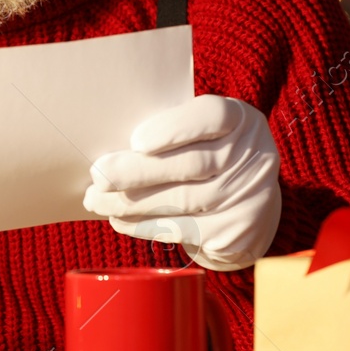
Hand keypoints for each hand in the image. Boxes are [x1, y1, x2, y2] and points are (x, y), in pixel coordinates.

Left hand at [83, 94, 281, 270]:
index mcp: (241, 121)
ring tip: (96, 201)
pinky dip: (143, 225)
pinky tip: (119, 220)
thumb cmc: (210, 157)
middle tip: (98, 175)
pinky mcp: (234, 234)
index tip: (136, 141)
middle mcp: (253, 158)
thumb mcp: (204, 134)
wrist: (253, 208)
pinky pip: (179, 229)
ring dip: (130, 203)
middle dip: (137, 171)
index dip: (175, 128)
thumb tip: (111, 145)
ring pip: (180, 201)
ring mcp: (247, 199)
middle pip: (191, 165)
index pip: (213, 116)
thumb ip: (172, 132)